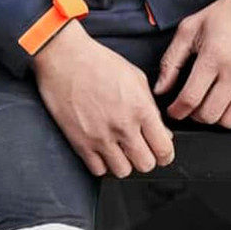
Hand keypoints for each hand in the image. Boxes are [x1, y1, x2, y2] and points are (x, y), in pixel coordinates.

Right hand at [33, 21, 174, 178]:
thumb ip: (150, 106)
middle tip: (142, 150)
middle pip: (146, 164)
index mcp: (140, 109)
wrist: (65, 58)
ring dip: (124, 163)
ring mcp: (100, 137)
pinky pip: (98, 170)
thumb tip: (161, 130)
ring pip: (123, 171)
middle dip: (147, 158)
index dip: (166, 154)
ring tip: (121, 150)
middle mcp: (122, 126)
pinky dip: (102, 164)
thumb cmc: (97, 62)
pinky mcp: (80, 143)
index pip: (163, 148)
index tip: (163, 153)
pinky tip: (103, 150)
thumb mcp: (135, 77)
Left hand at [153, 0, 230, 128]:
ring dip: (216, 117)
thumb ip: (172, 60)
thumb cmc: (230, 13)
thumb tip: (161, 89)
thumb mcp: (192, 27)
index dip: (177, 111)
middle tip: (193, 104)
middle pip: (209, 115)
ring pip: (229, 121)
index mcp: (214, 54)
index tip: (174, 110)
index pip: (190, 98)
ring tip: (213, 101)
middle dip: (194, 114)